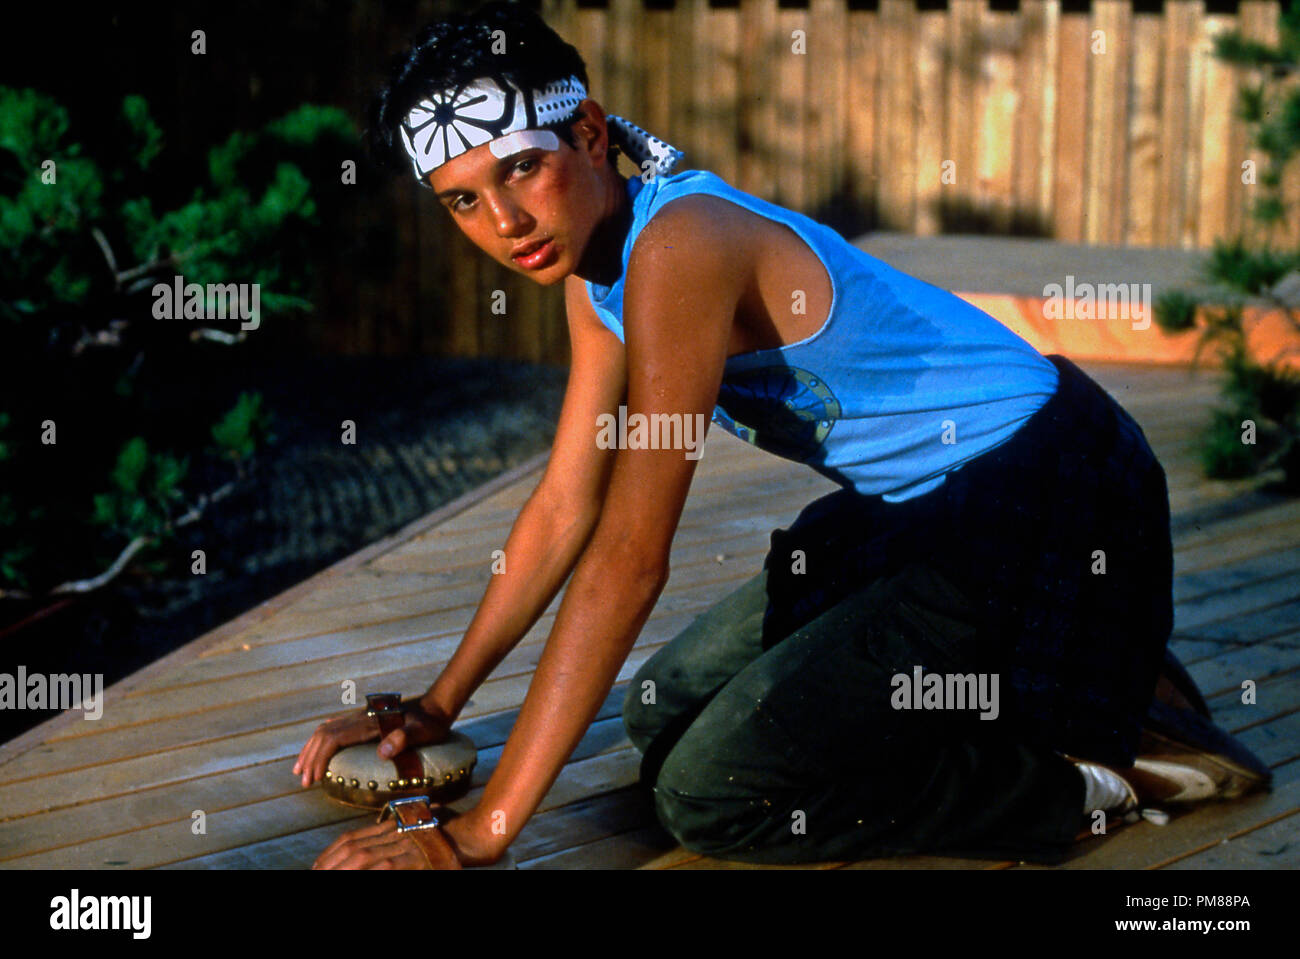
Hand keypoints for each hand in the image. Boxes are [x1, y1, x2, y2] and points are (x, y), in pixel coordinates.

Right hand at [293, 700, 452, 788]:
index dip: (320, 758)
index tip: (314, 778)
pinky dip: (321, 741)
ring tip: (301, 769)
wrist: (435, 706)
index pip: (334, 738)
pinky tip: (318, 750)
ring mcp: (361, 718)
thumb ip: (404, 739)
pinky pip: (334, 729)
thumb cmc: (430, 723)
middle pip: (324, 734)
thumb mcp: (422, 732)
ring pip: (326, 730)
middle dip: (310, 757)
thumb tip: (382, 752)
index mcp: (369, 723)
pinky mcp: (364, 720)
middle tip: (303, 781)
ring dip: (311, 749)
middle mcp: (360, 718)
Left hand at [312, 817, 460, 869]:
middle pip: (352, 847)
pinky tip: (354, 876)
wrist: (471, 837)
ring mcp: (403, 847)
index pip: (352, 838)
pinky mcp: (412, 861)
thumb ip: (392, 839)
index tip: (317, 864)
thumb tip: (368, 852)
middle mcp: (394, 834)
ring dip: (340, 869)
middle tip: (315, 873)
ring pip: (362, 857)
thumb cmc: (444, 839)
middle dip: (329, 863)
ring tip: (324, 876)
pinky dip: (367, 871)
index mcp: (391, 827)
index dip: (330, 852)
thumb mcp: (412, 833)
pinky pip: (383, 867)